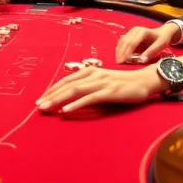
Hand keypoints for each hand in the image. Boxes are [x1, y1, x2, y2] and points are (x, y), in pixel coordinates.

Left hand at [36, 67, 161, 112]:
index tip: (41, 99)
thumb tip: (73, 95)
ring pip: (74, 91)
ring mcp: (101, 83)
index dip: (52, 89)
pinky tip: (66, 110)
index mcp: (90, 72)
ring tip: (46, 108)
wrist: (145, 81)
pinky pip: (89, 98)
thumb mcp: (103, 82)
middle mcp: (93, 75)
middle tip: (38, 106)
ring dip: (58, 99)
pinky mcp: (109, 91)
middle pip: (67, 85)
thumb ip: (90, 86)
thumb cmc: (124, 83)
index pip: (66, 80)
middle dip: (50, 95)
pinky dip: (76, 104)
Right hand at [115, 23, 179, 63]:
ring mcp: (131, 31)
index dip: (127, 52)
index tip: (124, 61)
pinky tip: (120, 56)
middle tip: (119, 63)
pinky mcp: (129, 34)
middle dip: (121, 53)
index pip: (132, 43)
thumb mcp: (160, 45)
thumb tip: (141, 60)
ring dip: (119, 51)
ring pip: (122, 41)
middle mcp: (135, 30)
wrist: (162, 32)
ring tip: (118, 60)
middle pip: (125, 42)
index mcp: (142, 32)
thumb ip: (151, 52)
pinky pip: (122, 41)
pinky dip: (120, 48)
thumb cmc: (162, 39)